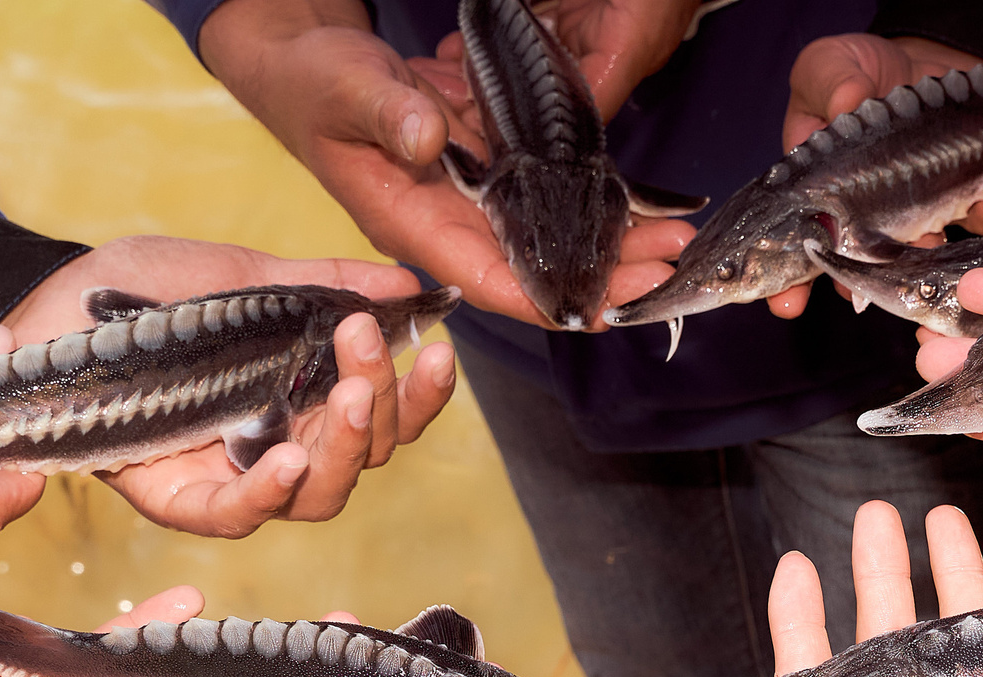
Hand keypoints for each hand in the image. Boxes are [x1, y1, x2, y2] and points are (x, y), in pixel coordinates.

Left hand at [4, 236, 458, 530]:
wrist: (48, 305)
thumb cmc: (140, 293)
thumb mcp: (243, 273)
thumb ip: (325, 284)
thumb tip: (408, 283)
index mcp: (304, 396)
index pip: (385, 413)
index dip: (420, 393)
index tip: (436, 350)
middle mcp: (280, 443)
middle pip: (365, 457)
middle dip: (384, 404)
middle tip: (366, 343)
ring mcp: (233, 476)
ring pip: (319, 495)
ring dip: (345, 448)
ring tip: (348, 397)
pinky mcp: (179, 500)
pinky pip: (237, 514)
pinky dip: (268, 490)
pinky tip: (287, 456)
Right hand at [199, 0, 691, 327]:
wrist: (310, 61)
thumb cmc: (316, 82)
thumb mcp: (344, 89)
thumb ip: (385, 115)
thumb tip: (430, 142)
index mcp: (406, 220)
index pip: (479, 275)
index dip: (538, 297)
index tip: (597, 310)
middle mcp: (445, 223)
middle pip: (530, 268)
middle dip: (599, 277)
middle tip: (665, 274)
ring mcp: (469, 200)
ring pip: (547, 239)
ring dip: (609, 245)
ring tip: (673, 243)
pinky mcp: (486, 171)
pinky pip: (545, 200)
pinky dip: (590, 206)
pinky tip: (639, 208)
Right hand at [765, 35, 982, 320]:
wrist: (921, 57)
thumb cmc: (857, 69)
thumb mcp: (829, 65)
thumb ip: (831, 81)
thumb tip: (846, 101)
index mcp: (823, 193)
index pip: (801, 245)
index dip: (791, 281)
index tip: (788, 304)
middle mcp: (869, 214)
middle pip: (866, 263)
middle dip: (877, 282)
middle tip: (884, 289)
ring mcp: (919, 207)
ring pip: (930, 247)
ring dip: (949, 258)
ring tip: (953, 253)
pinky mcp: (963, 190)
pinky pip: (982, 213)